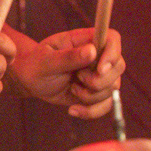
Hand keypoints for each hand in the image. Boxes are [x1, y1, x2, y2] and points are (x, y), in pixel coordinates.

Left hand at [8, 27, 123, 118]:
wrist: (31, 82)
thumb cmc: (36, 65)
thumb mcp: (47, 61)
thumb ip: (68, 57)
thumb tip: (92, 51)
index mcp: (85, 40)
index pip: (112, 39)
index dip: (112, 53)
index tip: (99, 69)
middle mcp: (97, 56)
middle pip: (118, 66)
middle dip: (99, 81)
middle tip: (78, 80)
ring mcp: (99, 74)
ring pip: (113, 88)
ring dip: (90, 97)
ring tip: (71, 90)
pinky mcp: (97, 92)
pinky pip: (107, 105)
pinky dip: (91, 111)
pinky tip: (73, 110)